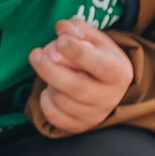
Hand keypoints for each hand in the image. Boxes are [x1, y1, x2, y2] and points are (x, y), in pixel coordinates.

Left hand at [28, 18, 131, 132]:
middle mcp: (110, 97)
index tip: (60, 40)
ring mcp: (95, 115)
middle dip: (51, 70)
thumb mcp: (93, 38)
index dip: (77, 52)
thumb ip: (77, 29)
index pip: (100, 65)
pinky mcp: (80, 126)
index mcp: (119, 72)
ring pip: (63, 101)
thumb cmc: (98, 56)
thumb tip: (61, 29)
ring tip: (51, 71)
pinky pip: (54, 116)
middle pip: (77, 87)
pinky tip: (51, 89)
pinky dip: (45, 101)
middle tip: (35, 54)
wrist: (107, 86)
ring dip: (49, 83)